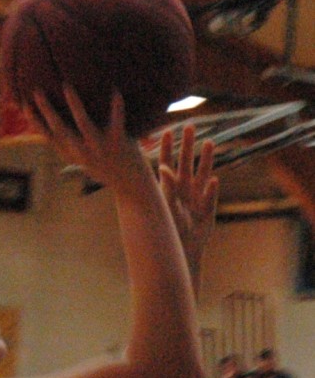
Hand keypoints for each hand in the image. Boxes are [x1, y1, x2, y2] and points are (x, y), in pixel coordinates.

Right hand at [28, 87, 142, 187]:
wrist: (131, 186)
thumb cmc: (107, 170)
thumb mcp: (85, 163)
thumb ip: (72, 153)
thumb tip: (60, 146)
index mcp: (72, 155)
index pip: (48, 137)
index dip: (35, 122)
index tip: (23, 105)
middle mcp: (82, 152)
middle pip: (60, 130)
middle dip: (46, 111)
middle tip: (36, 91)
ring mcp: (100, 148)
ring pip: (83, 124)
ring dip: (74, 105)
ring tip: (66, 86)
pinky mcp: (118, 143)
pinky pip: (116, 122)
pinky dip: (116, 107)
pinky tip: (115, 91)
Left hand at [158, 124, 218, 277]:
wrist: (180, 251)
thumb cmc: (168, 231)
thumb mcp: (166, 206)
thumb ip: (167, 187)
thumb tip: (163, 168)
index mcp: (169, 189)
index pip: (167, 163)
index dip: (168, 148)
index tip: (168, 131)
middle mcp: (183, 190)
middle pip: (186, 163)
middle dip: (188, 145)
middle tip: (190, 126)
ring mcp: (197, 198)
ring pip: (203, 174)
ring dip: (206, 160)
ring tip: (210, 143)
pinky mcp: (208, 209)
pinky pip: (211, 196)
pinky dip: (212, 190)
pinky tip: (214, 180)